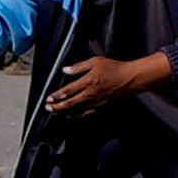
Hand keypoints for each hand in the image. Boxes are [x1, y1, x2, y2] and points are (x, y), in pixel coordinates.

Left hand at [44, 50, 168, 117]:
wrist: (129, 79)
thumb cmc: (114, 68)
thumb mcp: (95, 61)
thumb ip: (79, 67)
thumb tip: (65, 70)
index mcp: (88, 81)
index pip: (68, 90)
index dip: (57, 95)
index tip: (49, 98)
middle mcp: (91, 94)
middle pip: (70, 103)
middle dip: (58, 107)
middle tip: (48, 108)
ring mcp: (96, 103)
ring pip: (78, 111)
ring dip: (65, 113)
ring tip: (57, 113)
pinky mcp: (102, 107)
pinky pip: (87, 114)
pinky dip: (78, 116)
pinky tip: (72, 116)